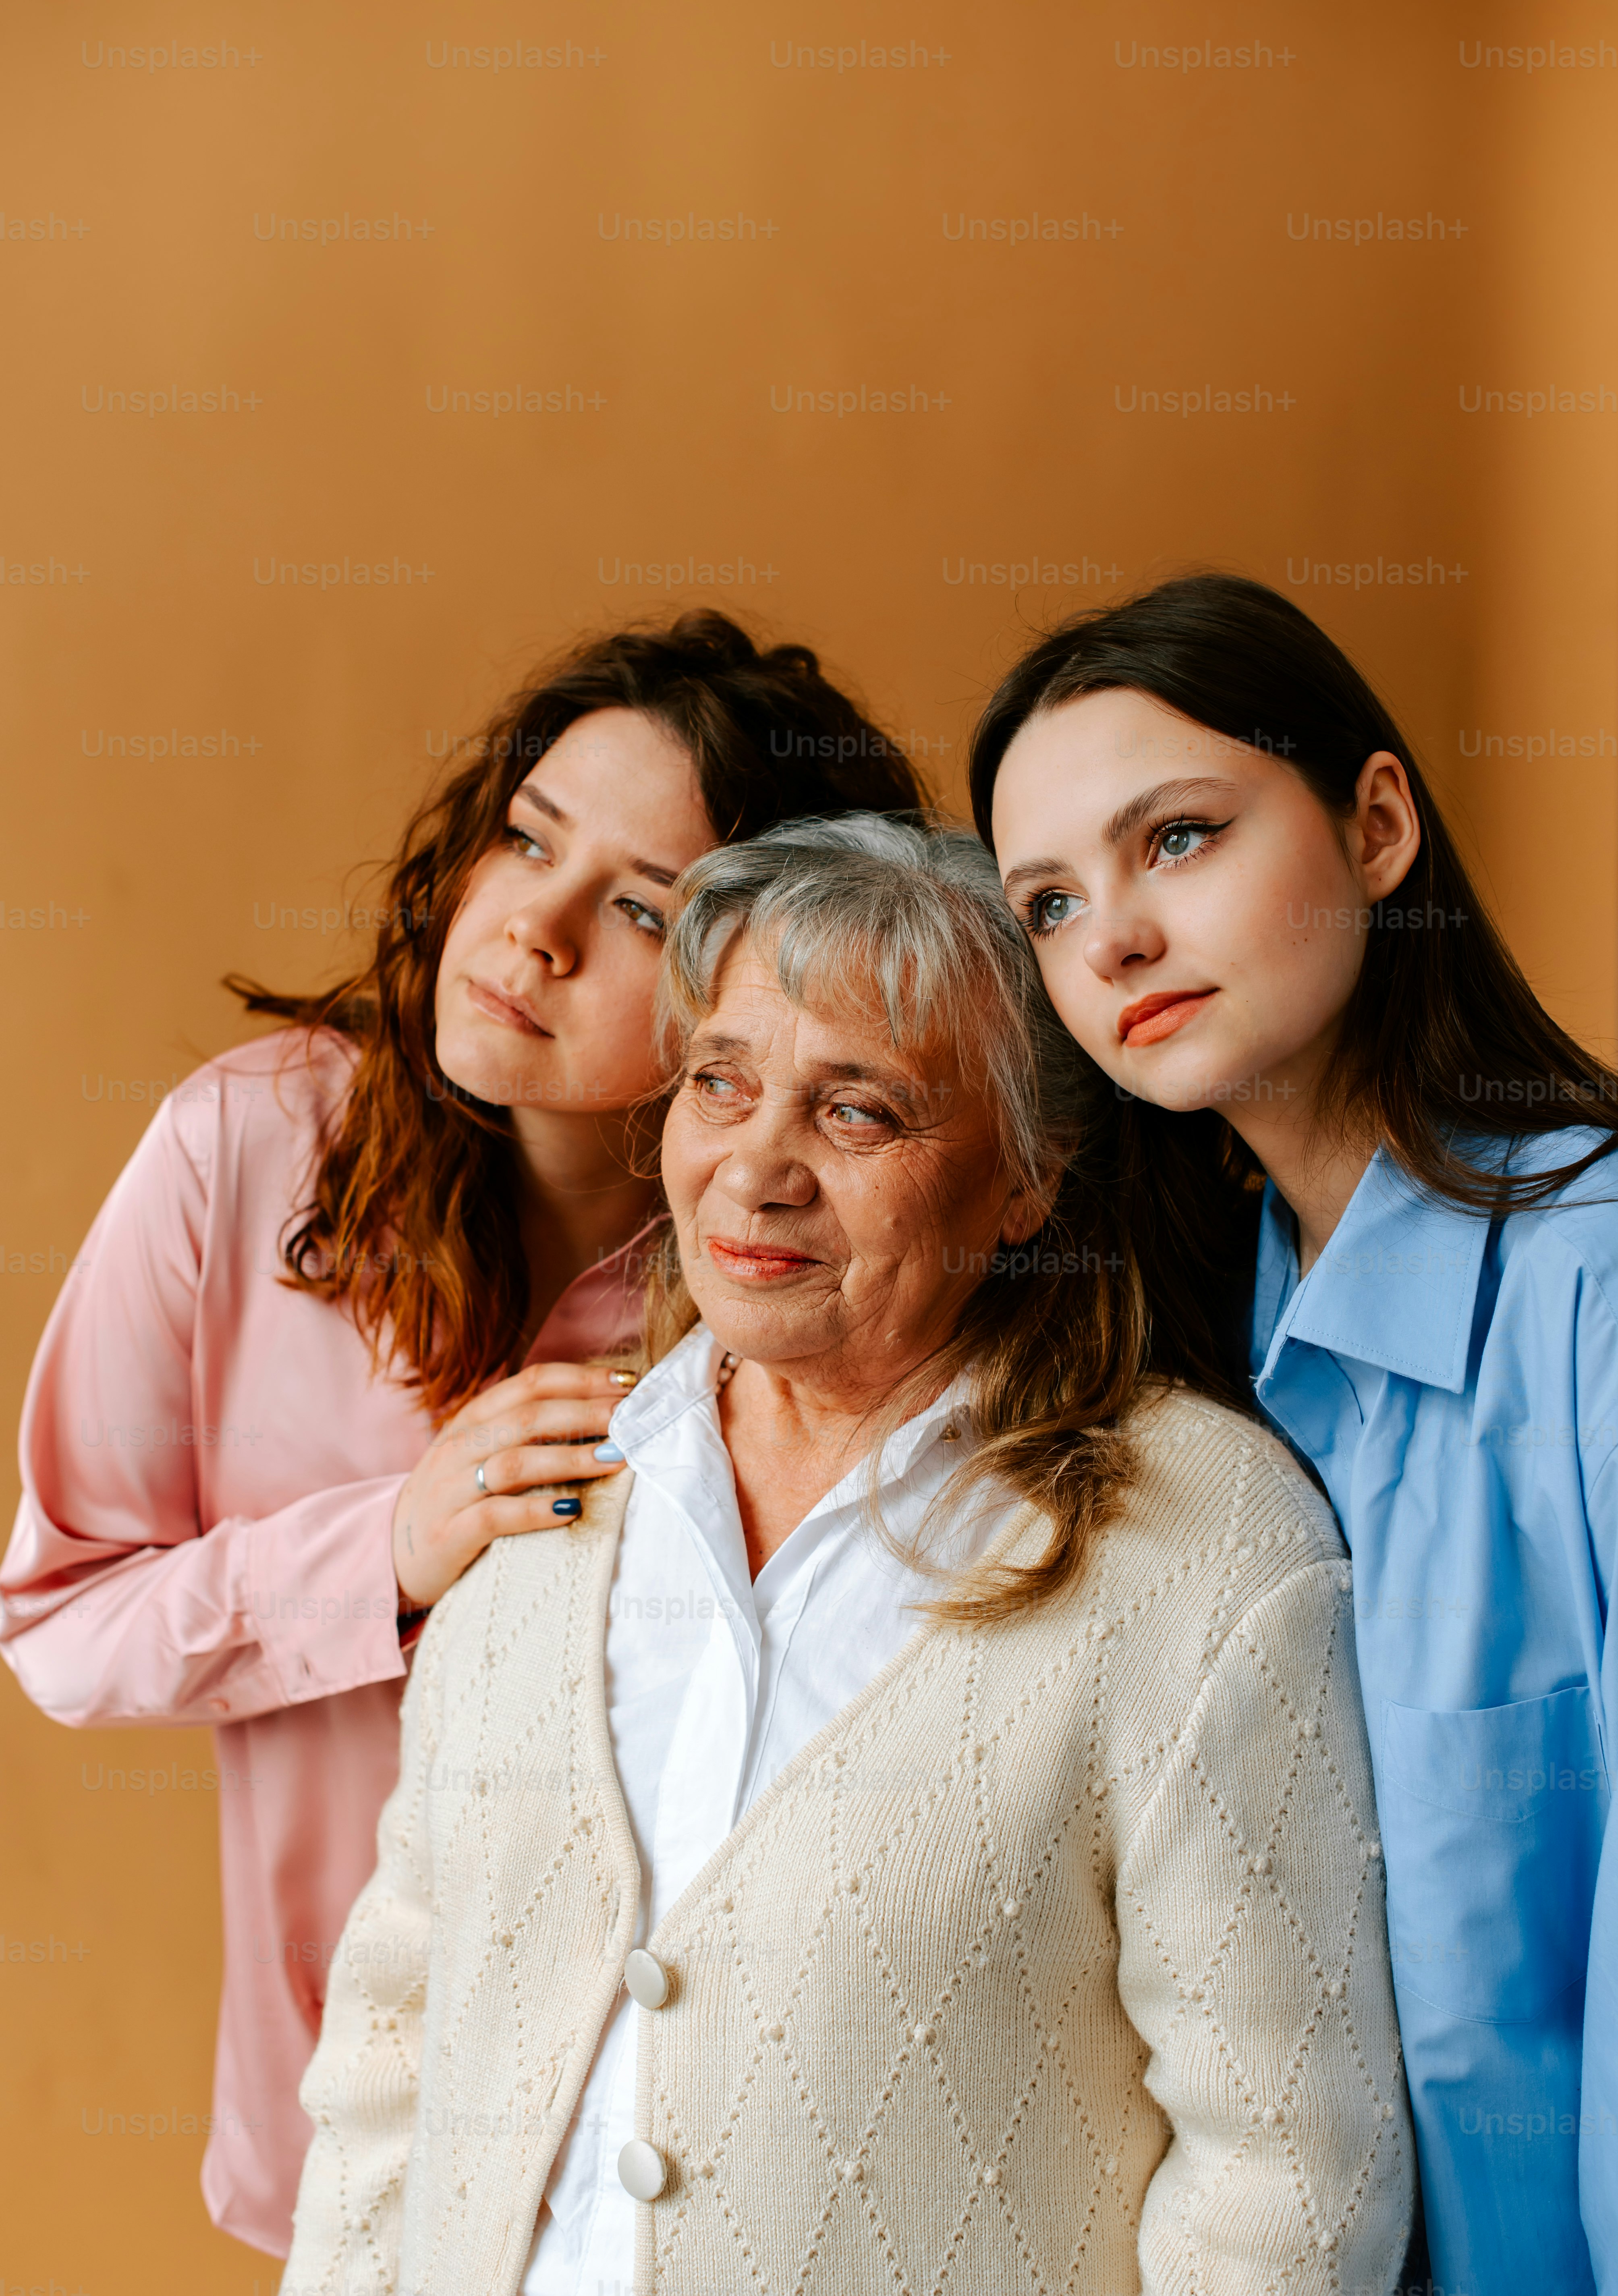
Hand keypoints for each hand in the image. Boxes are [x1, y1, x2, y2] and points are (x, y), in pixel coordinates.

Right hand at [392, 1361, 632, 1608]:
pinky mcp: (449, 1534)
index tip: (628, 1384)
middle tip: (631, 1420)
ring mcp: (451, 1490)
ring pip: (514, 1462)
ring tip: (613, 1460)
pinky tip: (572, 1510)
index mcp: (471, 1419)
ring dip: (569, 1458)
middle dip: (586, 1413)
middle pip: (528, 1416)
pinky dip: (536, 1512)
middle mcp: (459, 1447)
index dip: (581, 1378)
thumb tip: (601, 1410)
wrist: (392, 1550)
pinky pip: (494, 1516)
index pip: (530, 1382)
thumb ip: (525, 1429)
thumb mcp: (480, 1451)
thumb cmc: (456, 1497)